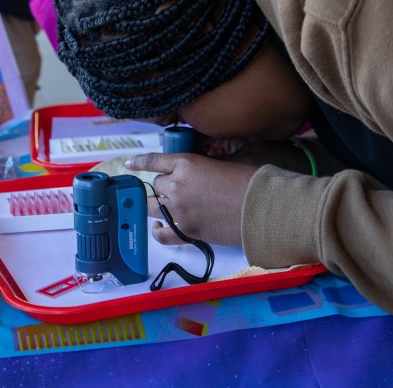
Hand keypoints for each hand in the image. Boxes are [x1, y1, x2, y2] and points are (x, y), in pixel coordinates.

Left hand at [125, 152, 256, 246]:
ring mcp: (180, 210)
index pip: (154, 161)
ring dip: (158, 205)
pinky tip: (158, 227)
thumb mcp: (229, 159)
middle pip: (156, 184)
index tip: (130, 165)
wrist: (262, 207)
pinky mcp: (187, 231)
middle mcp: (177, 186)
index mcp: (186, 164)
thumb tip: (201, 168)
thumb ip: (208, 162)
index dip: (140, 162)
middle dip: (163, 185)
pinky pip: (162, 234)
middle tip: (176, 188)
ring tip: (164, 205)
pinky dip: (158, 231)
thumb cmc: (251, 180)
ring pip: (154, 207)